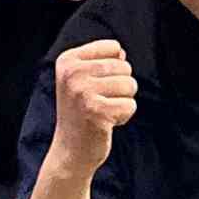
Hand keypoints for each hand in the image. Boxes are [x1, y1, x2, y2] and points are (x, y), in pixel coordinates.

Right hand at [49, 39, 138, 178]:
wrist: (70, 152)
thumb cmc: (83, 112)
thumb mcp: (83, 80)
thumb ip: (102, 61)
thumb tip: (120, 52)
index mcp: (67, 60)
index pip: (113, 47)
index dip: (113, 67)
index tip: (94, 85)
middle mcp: (72, 74)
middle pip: (124, 66)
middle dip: (120, 87)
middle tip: (99, 103)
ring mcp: (83, 93)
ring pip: (130, 85)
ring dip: (122, 102)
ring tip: (102, 112)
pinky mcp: (96, 112)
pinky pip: (130, 105)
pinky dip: (123, 116)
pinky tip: (105, 124)